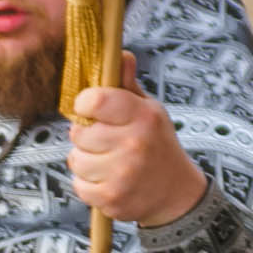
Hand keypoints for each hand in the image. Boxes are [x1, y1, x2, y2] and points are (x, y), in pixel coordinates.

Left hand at [70, 54, 209, 226]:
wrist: (176, 193)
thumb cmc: (157, 145)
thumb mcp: (150, 111)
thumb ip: (127, 86)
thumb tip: (120, 54)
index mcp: (143, 116)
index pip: (94, 100)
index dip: (85, 103)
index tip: (91, 109)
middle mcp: (133, 143)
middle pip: (78, 132)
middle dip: (88, 137)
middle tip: (108, 142)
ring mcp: (122, 173)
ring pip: (76, 159)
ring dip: (87, 162)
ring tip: (110, 163)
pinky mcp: (111, 198)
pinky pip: (78, 185)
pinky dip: (88, 185)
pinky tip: (109, 181)